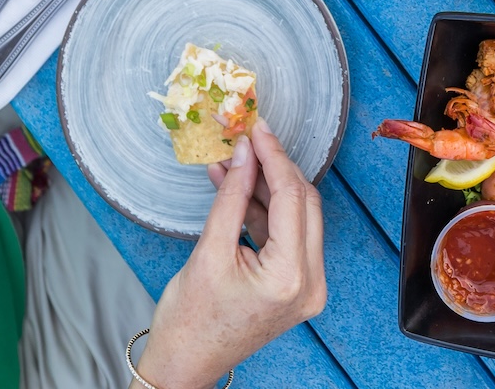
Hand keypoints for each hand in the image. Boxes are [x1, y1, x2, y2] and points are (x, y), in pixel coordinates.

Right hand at [134, 118, 326, 388]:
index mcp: (291, 276)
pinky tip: (237, 190)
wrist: (184, 364)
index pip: (292, 197)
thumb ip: (231, 195)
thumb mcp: (209, 250)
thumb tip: (245, 151)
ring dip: (267, 189)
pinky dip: (264, 212)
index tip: (257, 130)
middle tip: (249, 141)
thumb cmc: (190, 320)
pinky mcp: (297, 286)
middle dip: (275, 169)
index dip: (274, 157)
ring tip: (233, 163)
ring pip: (297, 217)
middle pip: (304, 204)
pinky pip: (287, 237)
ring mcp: (308, 287)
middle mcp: (310, 283)